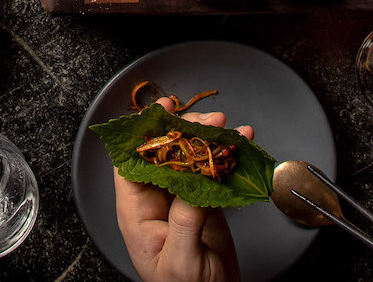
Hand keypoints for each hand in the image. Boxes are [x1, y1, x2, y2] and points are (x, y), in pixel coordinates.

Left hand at [113, 107, 252, 281]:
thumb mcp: (181, 260)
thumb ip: (184, 221)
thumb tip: (193, 183)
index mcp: (137, 211)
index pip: (133, 161)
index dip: (145, 133)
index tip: (164, 112)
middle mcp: (156, 200)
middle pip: (165, 152)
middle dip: (187, 131)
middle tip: (211, 119)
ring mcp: (181, 199)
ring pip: (191, 158)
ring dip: (210, 140)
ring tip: (230, 128)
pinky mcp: (205, 203)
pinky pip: (212, 173)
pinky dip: (227, 158)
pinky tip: (240, 145)